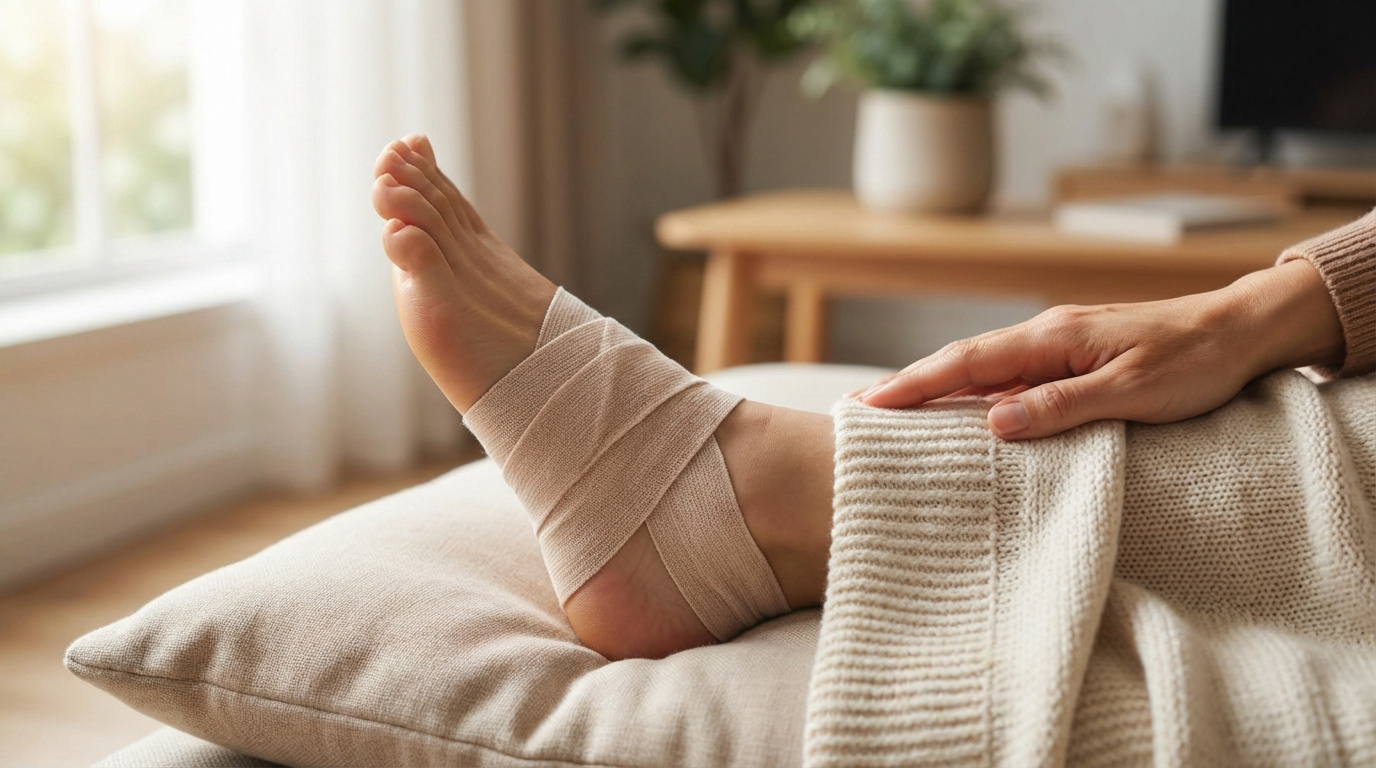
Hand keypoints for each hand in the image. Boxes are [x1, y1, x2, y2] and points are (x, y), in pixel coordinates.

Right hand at [849, 260, 1344, 439]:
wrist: (1240, 330)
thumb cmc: (1194, 361)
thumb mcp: (1133, 391)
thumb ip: (1062, 406)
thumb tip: (994, 423)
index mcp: (1052, 338)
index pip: (966, 362)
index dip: (915, 384)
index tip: (869, 403)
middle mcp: (1046, 336)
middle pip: (962, 361)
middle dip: (909, 385)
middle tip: (859, 410)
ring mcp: (1057, 346)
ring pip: (983, 370)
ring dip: (938, 390)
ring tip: (895, 416)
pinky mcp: (1072, 360)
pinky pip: (1010, 378)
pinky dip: (975, 395)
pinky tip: (963, 415)